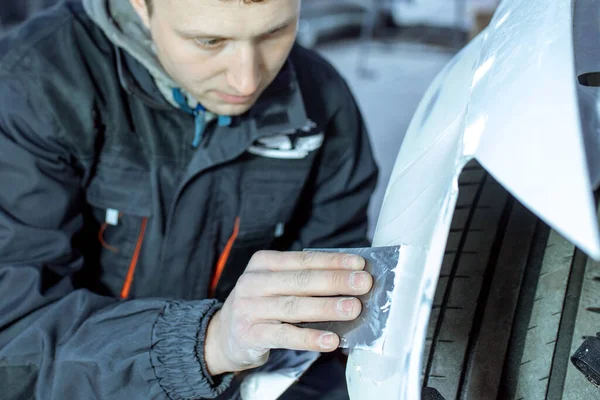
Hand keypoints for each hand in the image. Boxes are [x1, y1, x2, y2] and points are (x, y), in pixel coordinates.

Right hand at [204, 250, 372, 375]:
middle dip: (335, 281)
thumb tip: (348, 280)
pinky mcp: (250, 334)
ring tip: (353, 309)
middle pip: (301, 281)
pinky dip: (310, 338)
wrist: (222, 335)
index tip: (359, 265)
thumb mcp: (274, 284)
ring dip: (327, 307)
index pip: (303, 260)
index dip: (333, 261)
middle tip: (363, 284)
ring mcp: (250, 308)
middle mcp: (254, 282)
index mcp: (263, 263)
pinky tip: (330, 340)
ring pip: (294, 306)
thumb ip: (303, 280)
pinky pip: (285, 336)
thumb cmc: (260, 305)